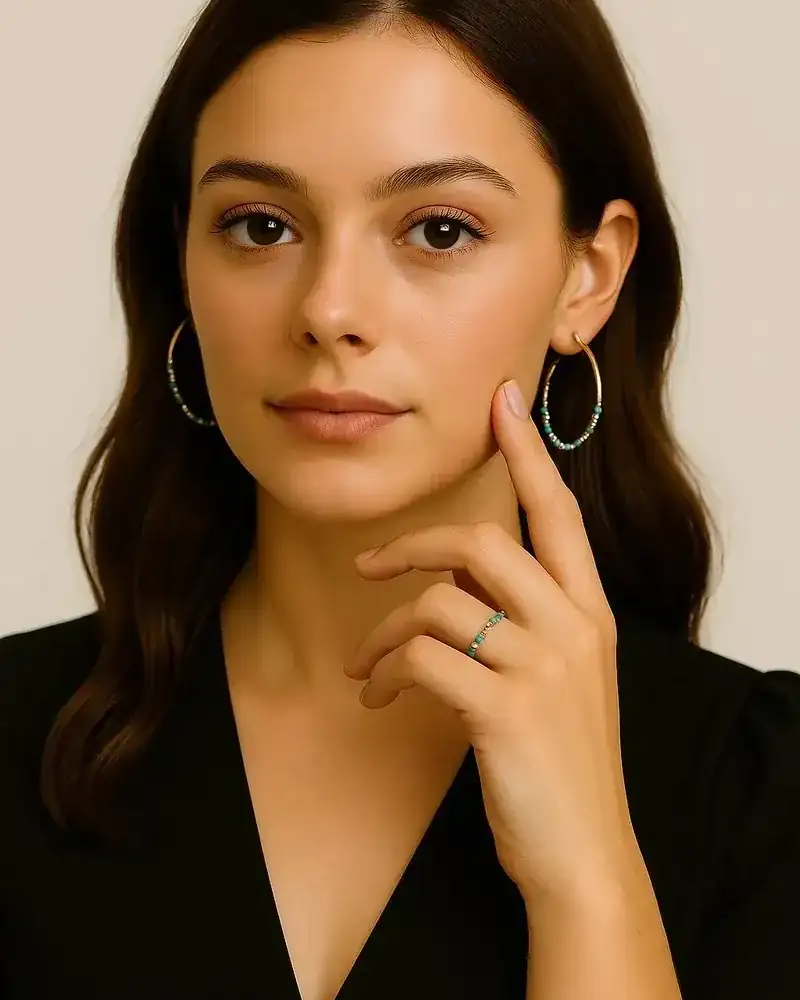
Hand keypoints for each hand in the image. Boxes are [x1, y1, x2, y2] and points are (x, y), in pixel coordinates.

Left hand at [344, 380, 638, 906]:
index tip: (502, 400)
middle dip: (413, 545)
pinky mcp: (506, 708)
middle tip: (367, 563)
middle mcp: (575, 627)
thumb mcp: (558, 680)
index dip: (529, 451)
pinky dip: (384, 672)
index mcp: (590, 613)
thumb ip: (522, 621)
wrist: (582, 853)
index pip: (560, 513)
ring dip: (383, 629)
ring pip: (439, 601)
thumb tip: (454, 581)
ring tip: (363, 666)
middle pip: (483, 541)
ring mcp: (544, 667)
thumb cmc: (558, 764)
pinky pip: (421, 657)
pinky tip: (375, 697)